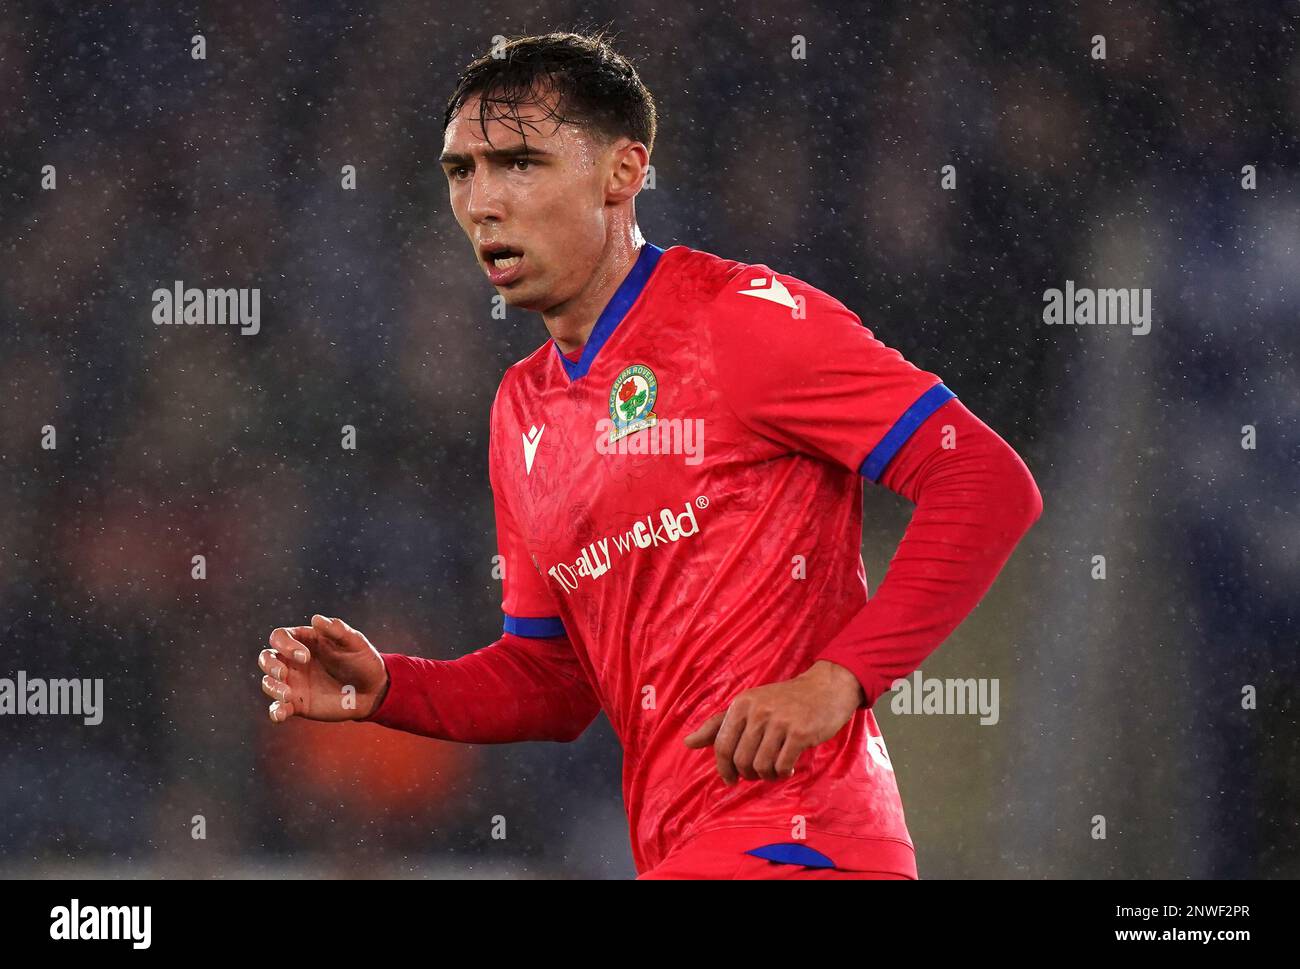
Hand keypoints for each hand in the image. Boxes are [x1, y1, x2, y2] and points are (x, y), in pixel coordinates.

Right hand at [257, 615, 388, 722]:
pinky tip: (280, 715)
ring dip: (273, 687)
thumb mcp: (355, 642)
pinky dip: (275, 712)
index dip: (285, 645)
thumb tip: (315, 618)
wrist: (373, 690)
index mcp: (305, 641)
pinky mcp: (298, 704)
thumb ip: (337, 630)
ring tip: (288, 695)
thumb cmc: (363, 660)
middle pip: (267, 658)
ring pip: (269, 683)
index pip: (280, 637)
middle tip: (283, 673)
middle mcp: (294, 661)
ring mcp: (294, 683)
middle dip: (270, 665)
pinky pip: (278, 708)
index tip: (305, 656)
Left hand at [683, 661, 864, 783]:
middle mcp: (758, 711)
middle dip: (748, 774)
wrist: (825, 688)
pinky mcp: (800, 732)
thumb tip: (687, 743)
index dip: (724, 769)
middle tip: (758, 772)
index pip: (722, 746)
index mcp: (741, 704)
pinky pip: (782, 766)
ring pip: (761, 766)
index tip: (731, 779)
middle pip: (741, 760)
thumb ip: (718, 725)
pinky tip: (789, 767)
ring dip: (767, 775)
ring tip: (775, 769)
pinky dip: (783, 772)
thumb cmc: (784, 700)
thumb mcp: (748, 705)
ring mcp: (780, 721)